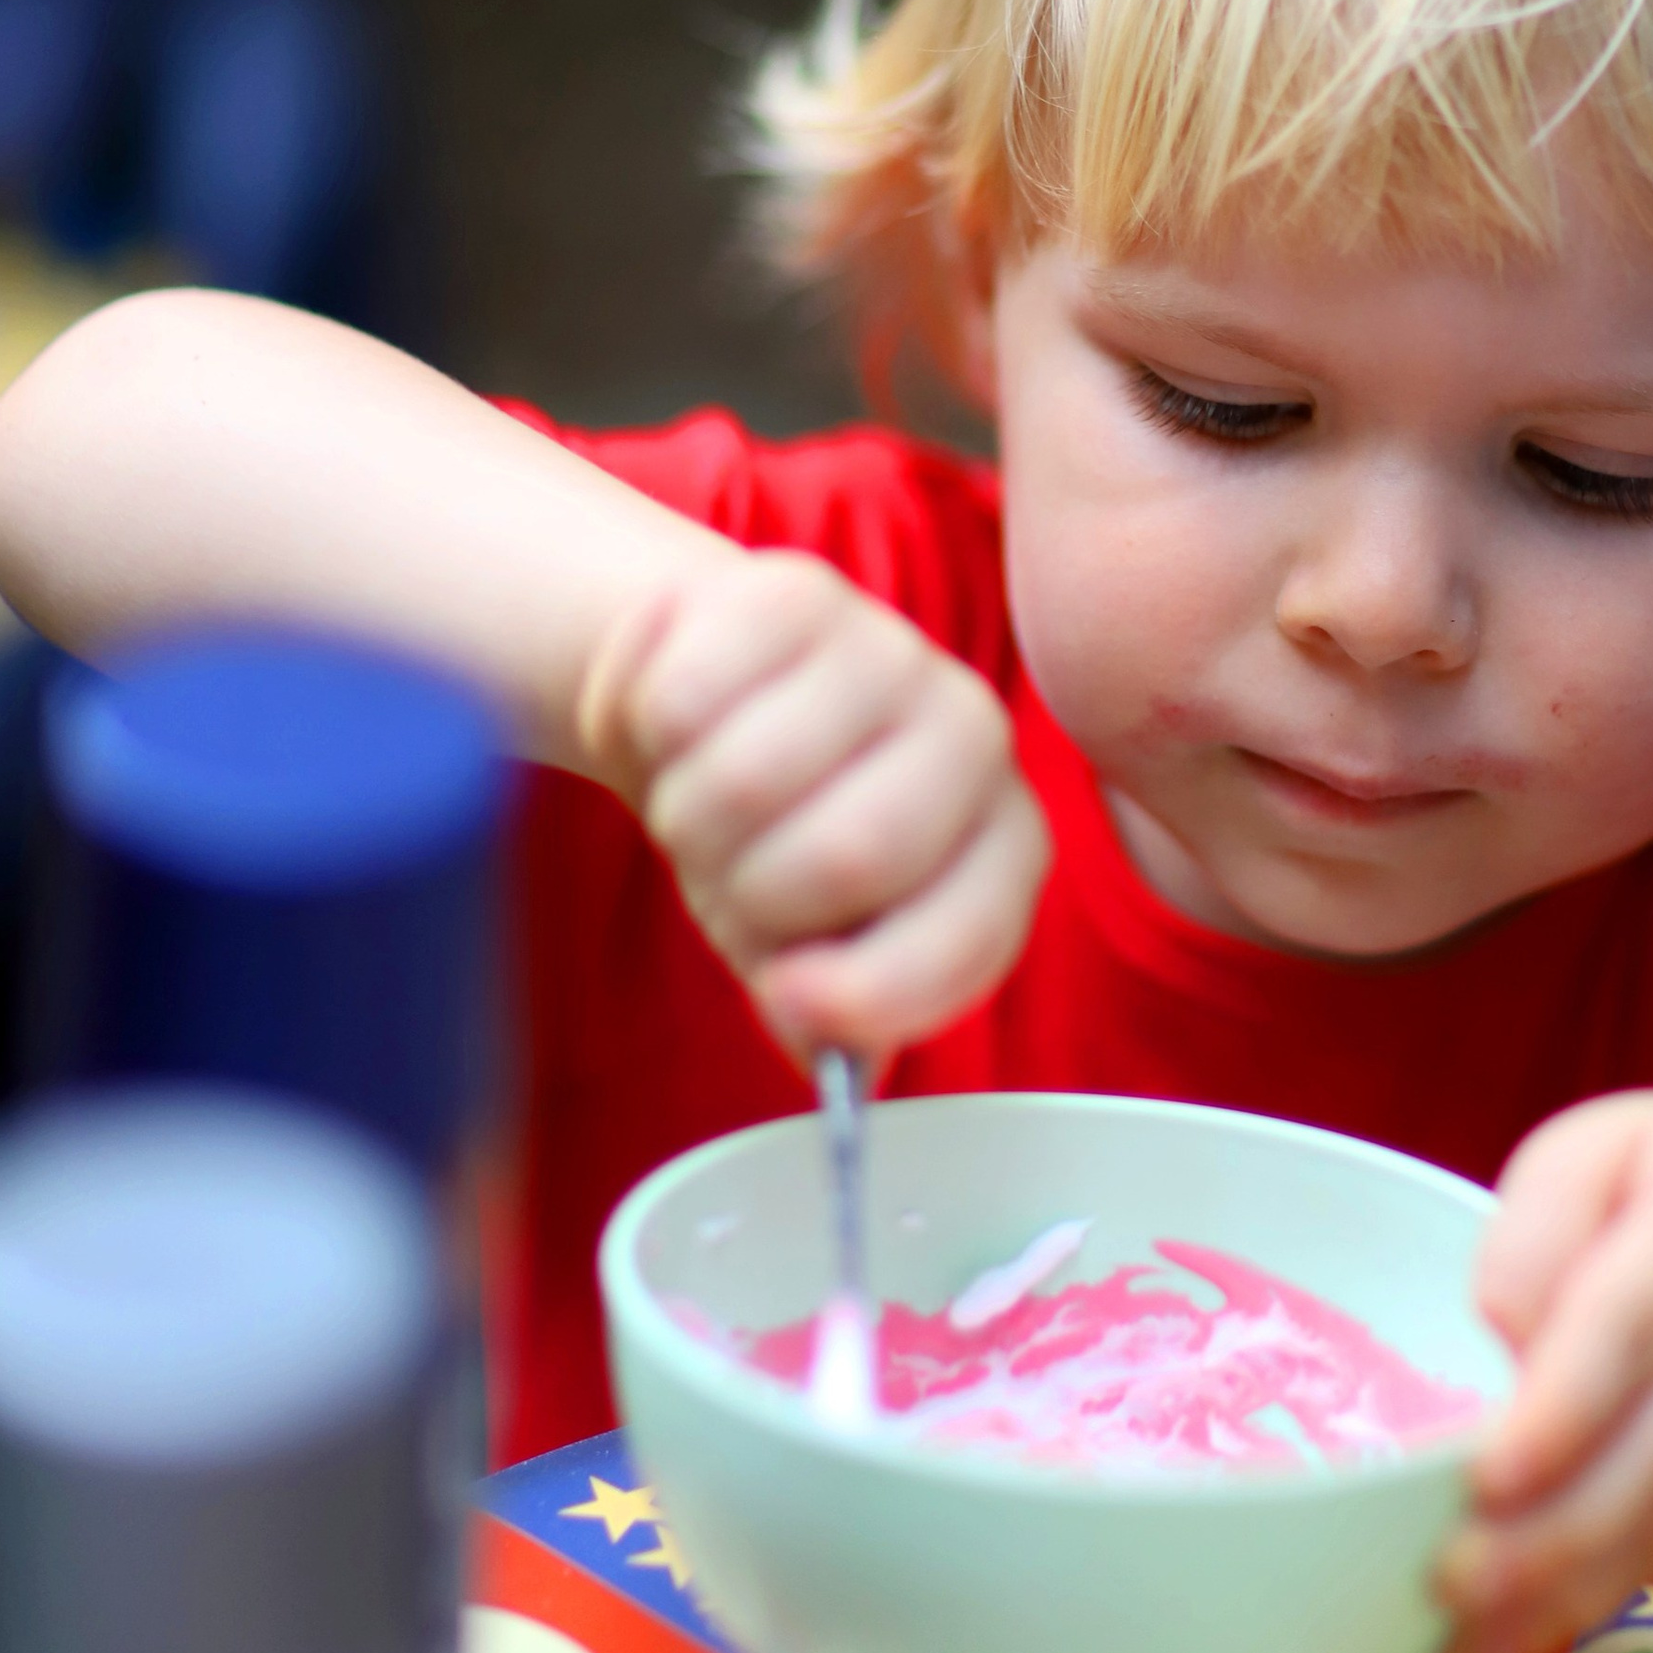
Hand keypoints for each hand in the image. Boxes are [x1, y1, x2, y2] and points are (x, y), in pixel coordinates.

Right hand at [578, 551, 1050, 1061]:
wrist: (709, 696)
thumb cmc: (778, 839)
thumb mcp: (811, 947)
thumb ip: (835, 1013)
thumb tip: (844, 1062)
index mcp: (1002, 844)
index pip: (968, 932)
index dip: (874, 988)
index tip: (788, 999)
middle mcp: (973, 736)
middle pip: (851, 853)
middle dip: (753, 893)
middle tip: (728, 879)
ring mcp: (892, 650)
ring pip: (749, 778)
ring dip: (688, 817)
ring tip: (702, 804)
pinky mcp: (797, 590)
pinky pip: (684, 695)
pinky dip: (650, 732)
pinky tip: (680, 725)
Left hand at [1436, 1094, 1652, 1652]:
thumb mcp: (1601, 1148)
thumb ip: (1538, 1229)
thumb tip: (1500, 1336)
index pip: (1639, 1321)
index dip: (1568, 1404)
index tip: (1490, 1475)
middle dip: (1559, 1527)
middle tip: (1452, 1579)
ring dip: (1570, 1584)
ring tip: (1465, 1636)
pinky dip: (1599, 1599)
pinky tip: (1513, 1640)